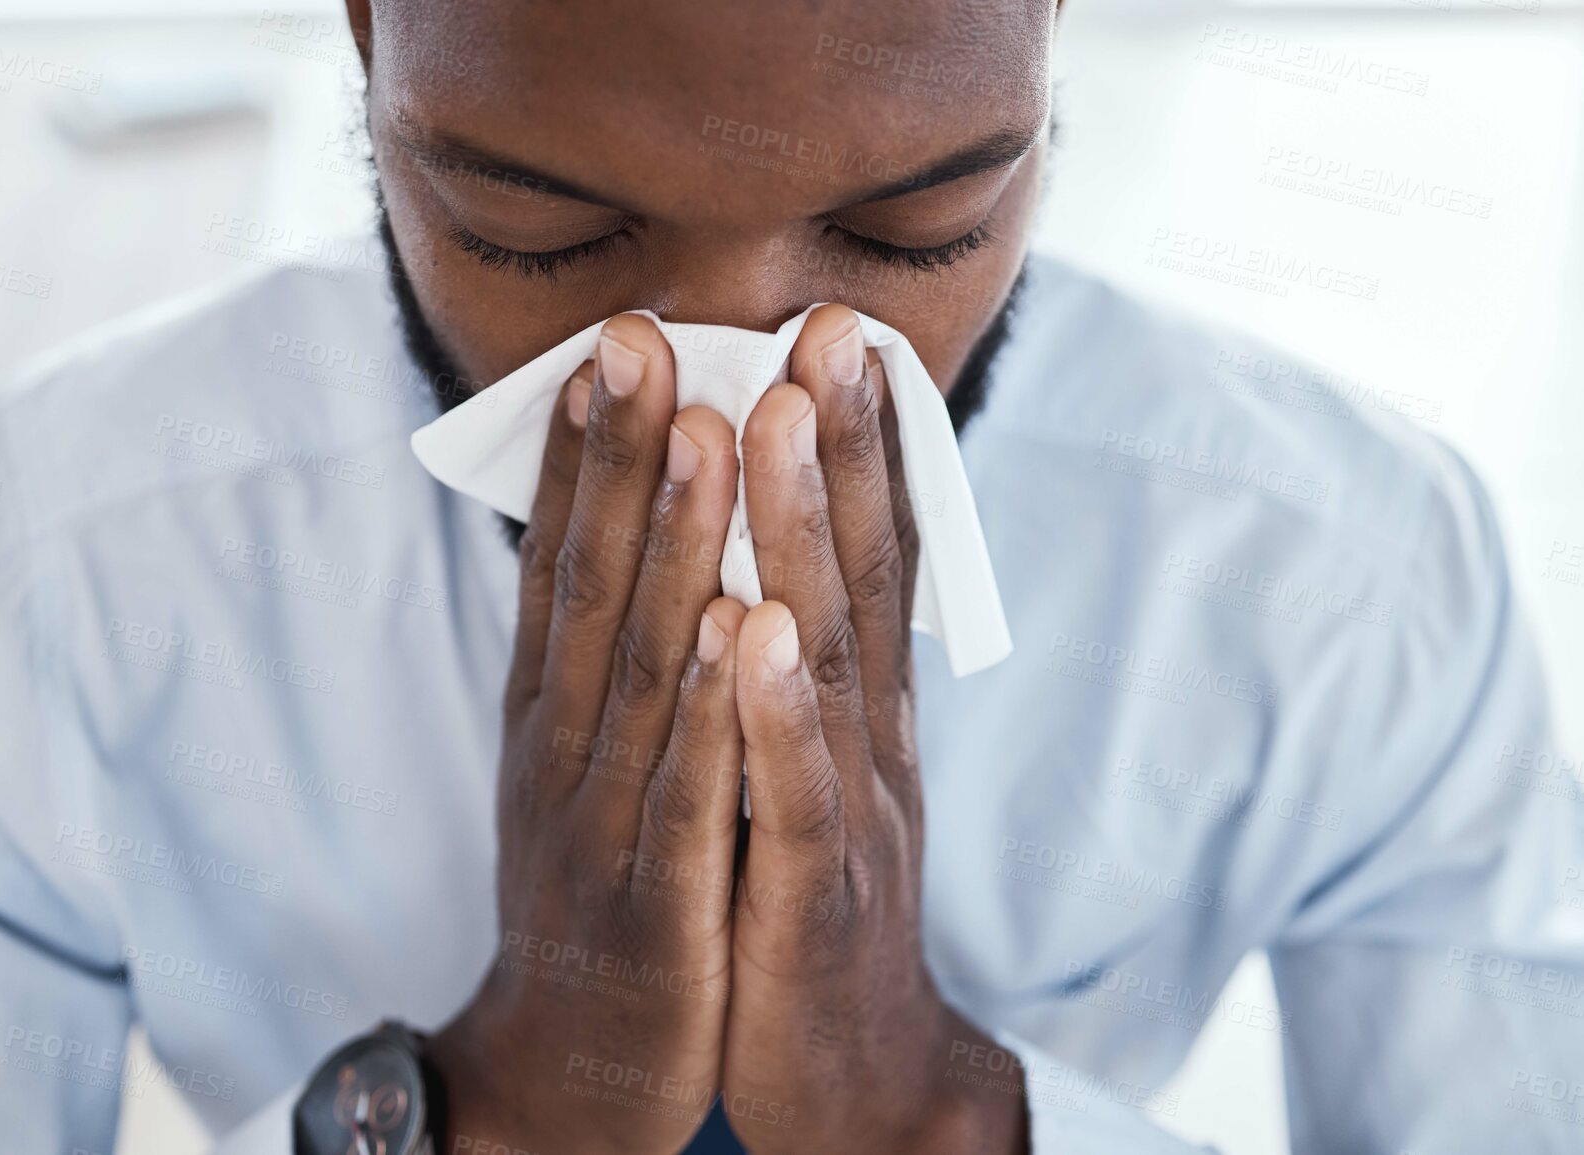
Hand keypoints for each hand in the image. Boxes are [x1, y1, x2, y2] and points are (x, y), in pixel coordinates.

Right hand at [424, 315, 746, 1154]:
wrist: (571, 1069)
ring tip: (704, 436)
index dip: (584, 451)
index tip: (614, 339)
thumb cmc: (599, 889)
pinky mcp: (659, 898)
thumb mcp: (582, 763)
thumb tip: (633, 535)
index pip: (563, 560)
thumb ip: (604, 659)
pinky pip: (688, 791)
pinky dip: (708, 708)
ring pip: (641, 666)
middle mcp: (565, 747)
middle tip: (640, 335)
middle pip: (593, 585)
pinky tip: (732, 627)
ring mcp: (605, 821)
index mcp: (554, 712)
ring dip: (672, 548)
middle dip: (618, 457)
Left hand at [720, 304, 1029, 1151]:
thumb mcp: (811, 761)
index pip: (866, 551)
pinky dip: (771, 715)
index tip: (833, 323)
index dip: (859, 439)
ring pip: (826, 658)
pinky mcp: (814, 897)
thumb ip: (802, 656)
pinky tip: (750, 636)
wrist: (846, 1068)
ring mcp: (850, 813)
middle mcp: (867, 738)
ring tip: (775, 422)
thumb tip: (768, 548)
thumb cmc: (805, 889)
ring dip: (800, 536)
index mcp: (852, 704)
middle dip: (842, 444)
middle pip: (859, 572)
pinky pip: (792, 797)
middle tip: (825, 325)